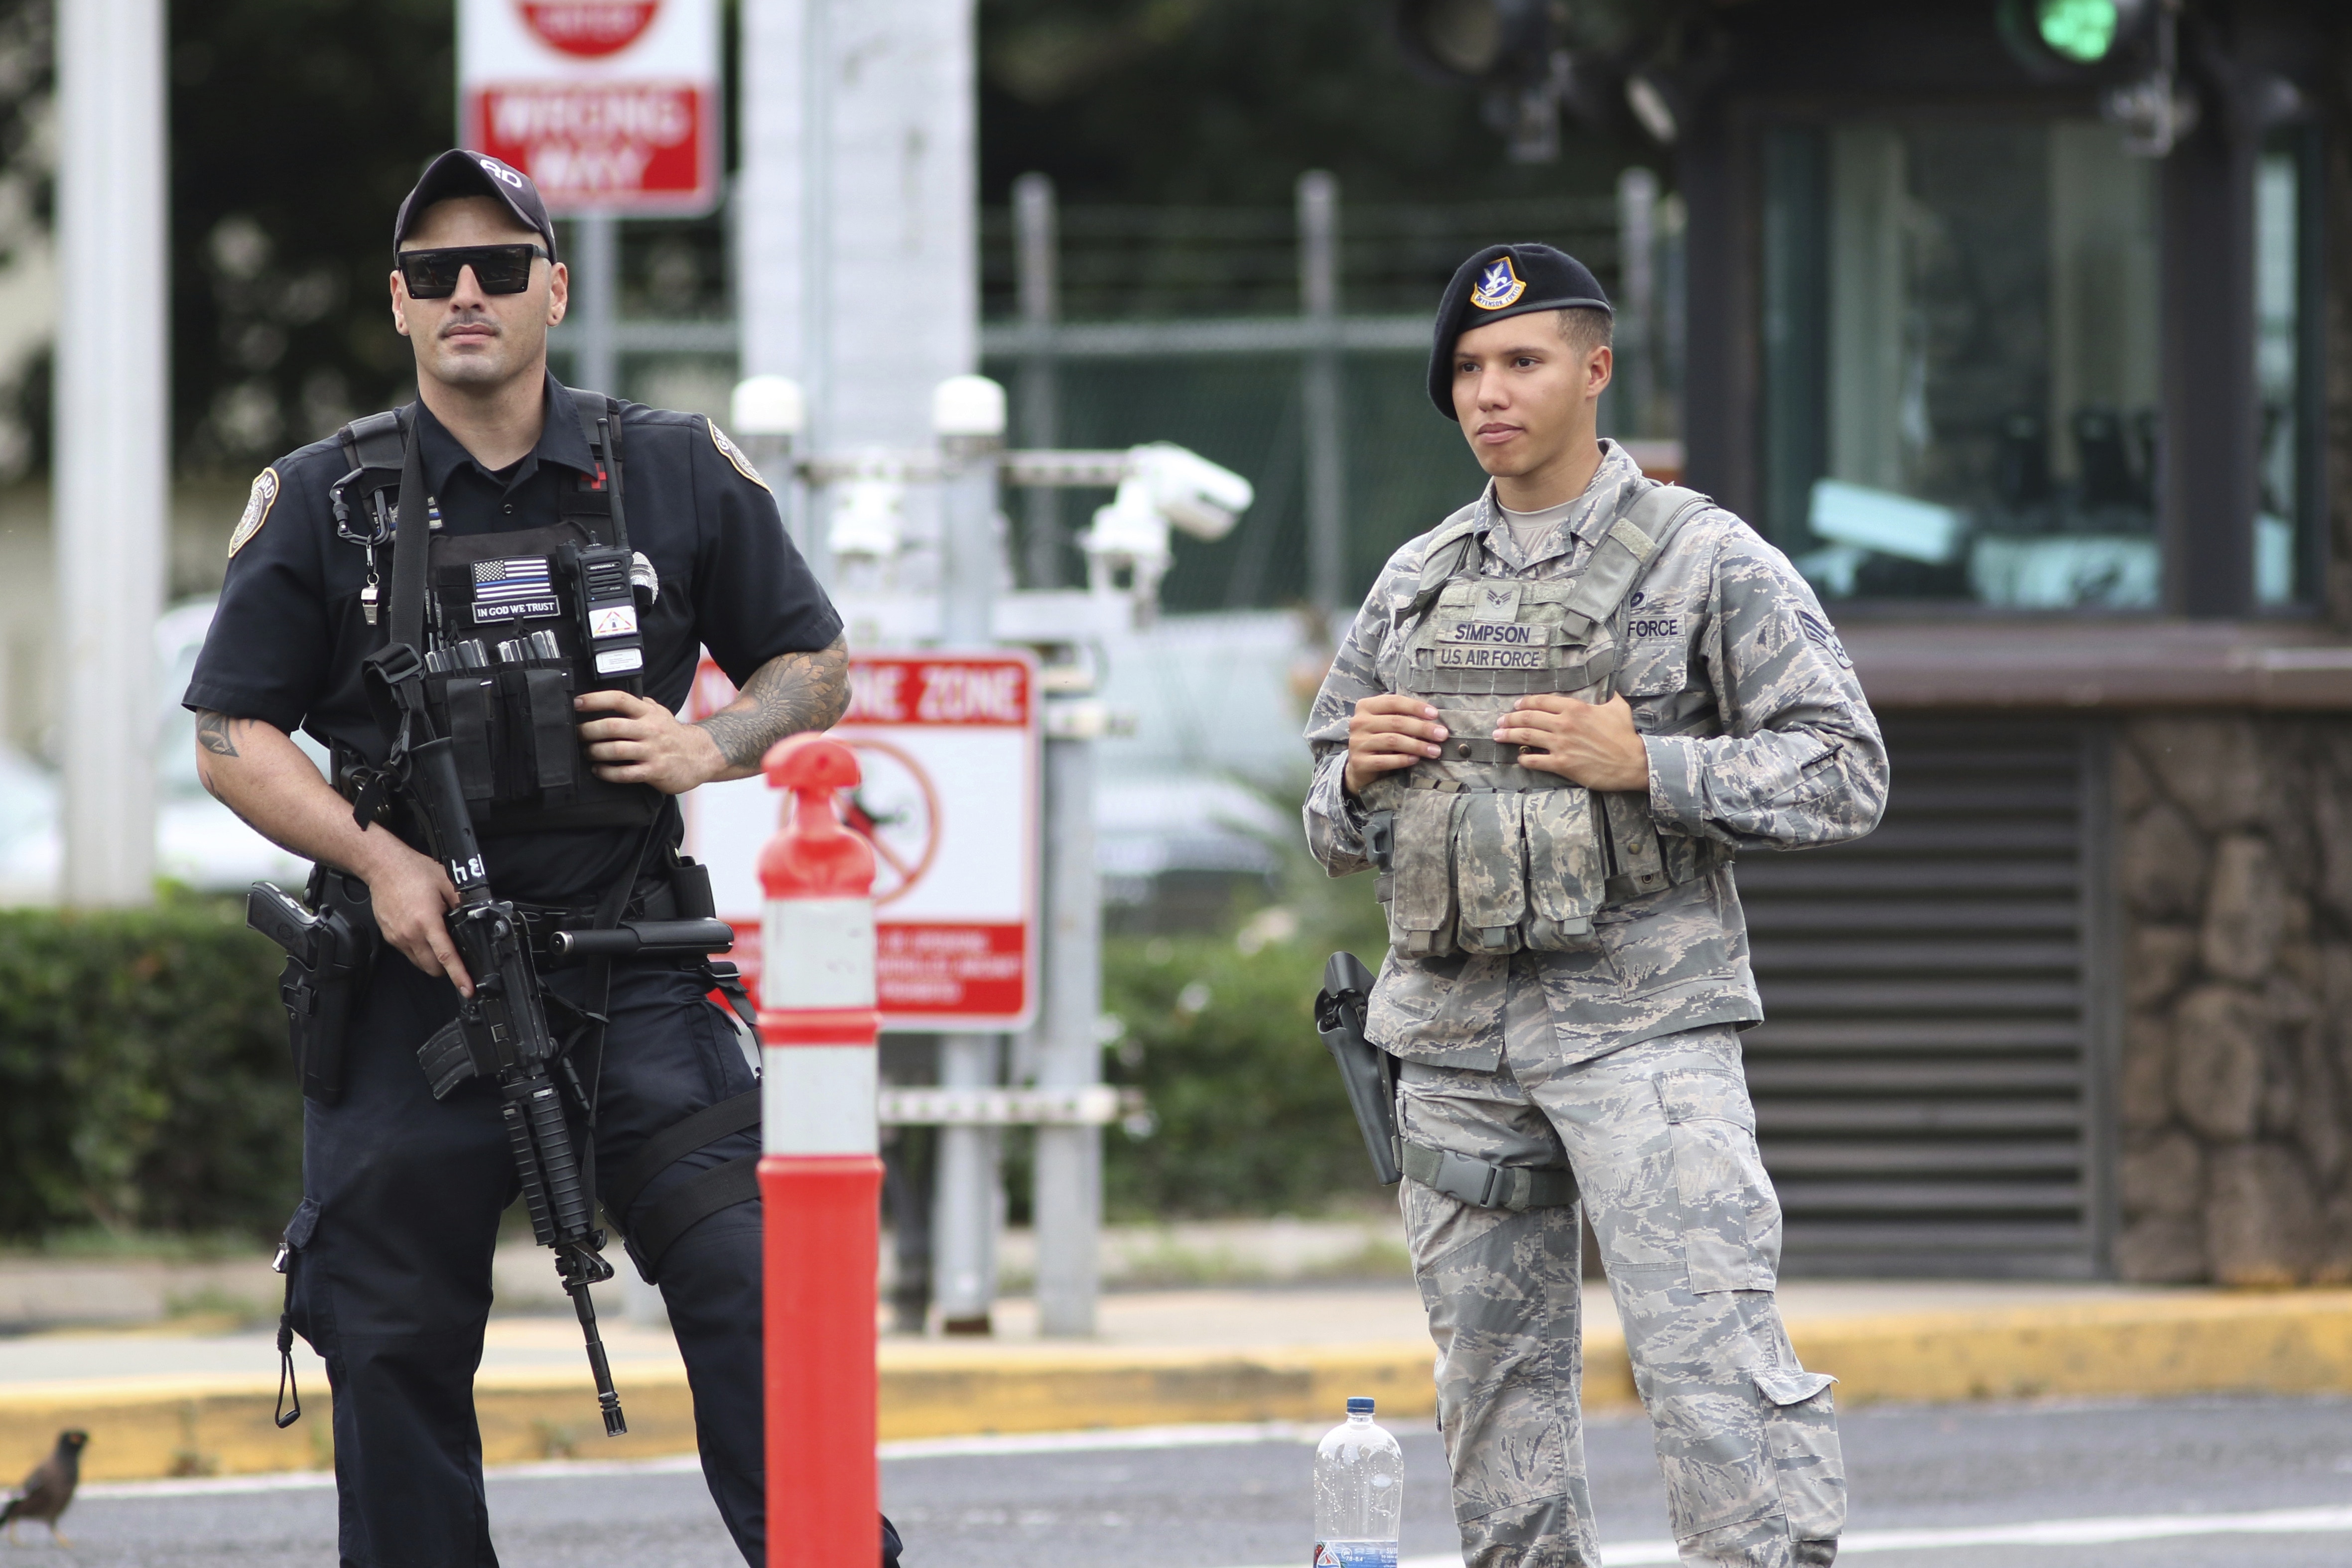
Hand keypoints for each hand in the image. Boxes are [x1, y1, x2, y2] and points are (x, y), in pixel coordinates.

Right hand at [355, 835, 470, 994]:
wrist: (382, 866)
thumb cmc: (413, 871)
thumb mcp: (446, 883)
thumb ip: (461, 903)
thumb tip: (474, 917)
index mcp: (427, 922)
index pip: (446, 957)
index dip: (459, 975)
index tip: (467, 989)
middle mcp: (410, 934)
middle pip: (432, 968)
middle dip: (446, 968)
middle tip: (455, 957)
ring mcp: (397, 937)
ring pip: (419, 963)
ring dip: (431, 960)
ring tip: (437, 940)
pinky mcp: (389, 936)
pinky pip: (408, 952)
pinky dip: (418, 950)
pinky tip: (422, 933)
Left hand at [576, 689, 726, 793]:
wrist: (700, 756)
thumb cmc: (674, 736)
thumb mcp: (661, 713)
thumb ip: (641, 704)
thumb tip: (618, 697)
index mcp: (648, 713)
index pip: (619, 699)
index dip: (595, 700)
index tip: (578, 703)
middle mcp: (650, 729)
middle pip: (612, 726)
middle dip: (589, 730)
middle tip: (578, 734)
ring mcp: (653, 751)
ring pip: (616, 750)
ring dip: (596, 752)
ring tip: (588, 753)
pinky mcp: (655, 771)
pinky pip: (625, 773)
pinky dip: (607, 773)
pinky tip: (599, 771)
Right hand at [1344, 694, 1448, 796]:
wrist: (1359, 767)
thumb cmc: (1379, 739)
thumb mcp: (1386, 723)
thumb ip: (1401, 716)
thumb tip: (1434, 719)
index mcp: (1365, 706)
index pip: (1393, 702)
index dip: (1416, 707)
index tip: (1435, 715)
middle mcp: (1358, 722)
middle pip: (1396, 722)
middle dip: (1422, 728)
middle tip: (1442, 734)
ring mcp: (1357, 742)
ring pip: (1392, 741)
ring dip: (1418, 746)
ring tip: (1435, 751)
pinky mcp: (1359, 762)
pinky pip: (1385, 760)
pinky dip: (1403, 759)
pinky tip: (1416, 759)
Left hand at [1495, 694, 1650, 791]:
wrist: (1633, 762)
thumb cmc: (1625, 735)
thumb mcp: (1617, 707)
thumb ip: (1607, 695)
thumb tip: (1607, 687)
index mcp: (1575, 708)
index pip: (1541, 701)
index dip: (1525, 703)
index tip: (1516, 705)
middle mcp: (1564, 724)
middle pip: (1528, 718)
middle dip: (1509, 718)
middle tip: (1499, 721)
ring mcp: (1561, 745)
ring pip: (1525, 737)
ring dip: (1508, 735)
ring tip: (1497, 735)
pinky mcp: (1562, 764)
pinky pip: (1535, 760)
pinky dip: (1524, 759)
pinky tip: (1519, 758)